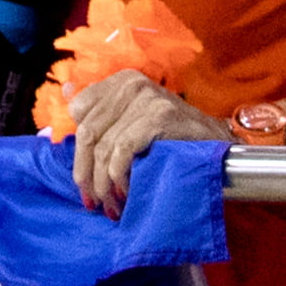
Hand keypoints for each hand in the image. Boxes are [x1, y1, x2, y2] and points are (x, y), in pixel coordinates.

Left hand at [67, 69, 217, 217]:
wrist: (219, 146)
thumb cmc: (174, 138)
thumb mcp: (135, 118)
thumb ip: (102, 110)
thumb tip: (66, 94)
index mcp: (121, 81)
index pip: (79, 112)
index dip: (78, 151)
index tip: (85, 181)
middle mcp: (131, 84)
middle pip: (88, 133)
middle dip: (86, 173)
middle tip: (93, 201)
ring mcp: (147, 99)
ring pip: (104, 147)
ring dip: (104, 183)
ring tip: (112, 205)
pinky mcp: (159, 117)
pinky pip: (122, 151)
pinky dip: (120, 176)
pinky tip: (127, 192)